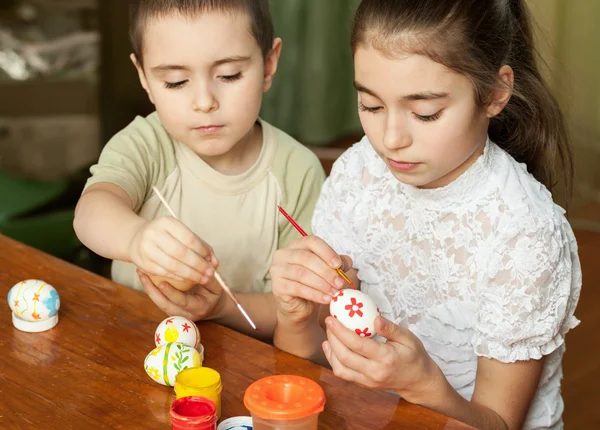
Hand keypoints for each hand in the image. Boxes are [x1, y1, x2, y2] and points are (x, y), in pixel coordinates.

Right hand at [129, 216, 217, 284]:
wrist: (136, 238)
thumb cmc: (166, 236)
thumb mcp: (180, 233)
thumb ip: (199, 245)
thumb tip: (215, 262)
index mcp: (166, 222)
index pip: (189, 238)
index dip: (202, 251)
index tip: (212, 260)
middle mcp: (154, 233)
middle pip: (181, 253)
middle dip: (199, 265)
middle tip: (210, 273)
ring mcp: (146, 248)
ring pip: (173, 265)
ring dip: (191, 274)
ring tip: (202, 278)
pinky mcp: (143, 263)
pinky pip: (165, 272)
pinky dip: (179, 277)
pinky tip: (189, 279)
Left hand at [137, 269, 224, 320]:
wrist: (212, 307)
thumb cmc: (213, 294)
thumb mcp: (216, 287)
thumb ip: (210, 279)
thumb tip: (206, 267)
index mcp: (198, 308)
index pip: (182, 301)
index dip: (172, 293)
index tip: (162, 282)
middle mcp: (184, 314)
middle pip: (164, 304)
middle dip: (152, 290)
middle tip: (144, 274)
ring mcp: (175, 313)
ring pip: (158, 302)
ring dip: (148, 288)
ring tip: (141, 272)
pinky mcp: (169, 309)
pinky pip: (158, 299)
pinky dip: (150, 288)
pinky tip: (145, 275)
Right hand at [270, 235, 351, 323]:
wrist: (300, 307)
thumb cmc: (313, 285)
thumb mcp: (327, 271)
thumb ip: (337, 264)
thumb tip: (346, 262)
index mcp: (296, 245)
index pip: (312, 241)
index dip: (327, 252)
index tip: (339, 265)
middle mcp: (283, 254)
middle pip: (307, 258)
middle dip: (326, 271)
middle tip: (340, 283)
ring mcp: (277, 270)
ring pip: (302, 274)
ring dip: (322, 284)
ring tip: (334, 292)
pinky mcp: (277, 286)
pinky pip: (298, 288)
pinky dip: (314, 294)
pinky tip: (325, 299)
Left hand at [323, 315, 443, 403]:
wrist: (418, 382)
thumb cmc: (414, 356)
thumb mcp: (408, 338)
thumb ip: (391, 328)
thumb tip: (375, 319)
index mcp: (385, 358)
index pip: (357, 344)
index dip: (340, 331)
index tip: (332, 318)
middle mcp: (374, 372)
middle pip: (344, 357)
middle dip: (332, 338)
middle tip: (329, 322)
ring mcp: (367, 381)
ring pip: (340, 369)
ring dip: (330, 351)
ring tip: (329, 334)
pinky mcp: (363, 385)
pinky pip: (343, 374)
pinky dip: (334, 361)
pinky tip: (332, 348)